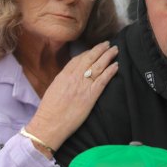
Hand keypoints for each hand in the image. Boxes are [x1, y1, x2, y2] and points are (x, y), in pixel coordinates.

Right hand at [25, 41, 118, 155]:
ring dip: (108, 56)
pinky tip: (116, 66)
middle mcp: (74, 77)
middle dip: (100, 49)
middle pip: (90, 58)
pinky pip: (103, 80)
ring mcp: (83, 85)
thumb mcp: (54, 88)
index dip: (89, 52)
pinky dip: (110, 71)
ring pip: (98, 66)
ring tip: (115, 50)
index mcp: (64, 75)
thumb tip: (71, 76)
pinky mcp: (91, 96)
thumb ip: (64, 80)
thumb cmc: (49, 110)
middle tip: (108, 43)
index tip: (96, 49)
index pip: (79, 58)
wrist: (49, 123)